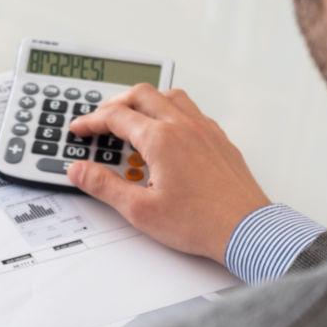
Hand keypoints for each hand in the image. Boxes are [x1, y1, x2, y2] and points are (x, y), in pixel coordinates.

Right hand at [68, 84, 269, 263]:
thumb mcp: (140, 210)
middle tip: (100, 119)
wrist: (247, 230)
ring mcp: (204, 130)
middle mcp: (184, 127)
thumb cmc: (201, 222)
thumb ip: (104, 186)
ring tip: (132, 116)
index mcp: (161, 139)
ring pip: (169, 96)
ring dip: (145, 100)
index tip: (80, 130)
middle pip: (141, 95)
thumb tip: (79, 171)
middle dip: (115, 104)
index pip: (116, 117)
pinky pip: (191, 110)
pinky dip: (170, 111)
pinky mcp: (219, 139)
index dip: (91, 121)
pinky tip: (168, 130)